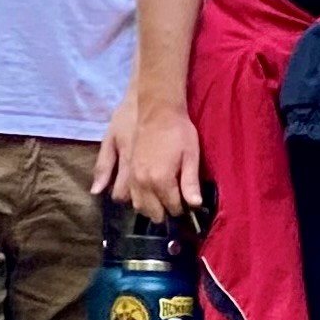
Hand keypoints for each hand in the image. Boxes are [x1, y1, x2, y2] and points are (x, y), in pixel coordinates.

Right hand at [93, 98, 204, 221]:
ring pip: (137, 206)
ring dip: (149, 208)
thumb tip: (195, 205)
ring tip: (160, 202)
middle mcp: (142, 183)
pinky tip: (142, 196)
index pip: (173, 208)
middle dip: (165, 212)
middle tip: (175, 204)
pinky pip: (124, 193)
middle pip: (153, 212)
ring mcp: (130, 176)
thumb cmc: (178, 130)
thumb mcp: (191, 155)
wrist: (156, 107)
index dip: (183, 208)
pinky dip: (134, 199)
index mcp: (161, 180)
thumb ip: (191, 182)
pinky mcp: (124, 168)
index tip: (188, 204)